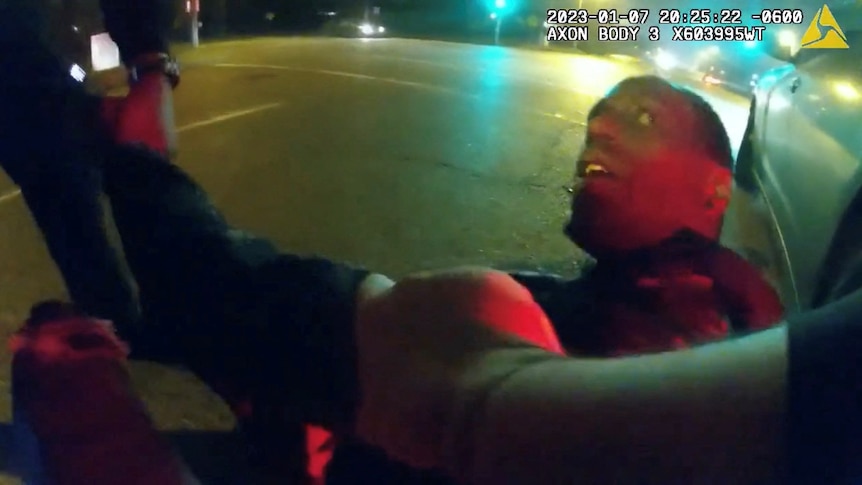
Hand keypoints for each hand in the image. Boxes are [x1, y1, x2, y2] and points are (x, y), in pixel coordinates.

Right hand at [354, 267, 562, 470]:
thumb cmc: (421, 415)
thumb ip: (374, 391)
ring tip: (479, 353)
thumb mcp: (378, 416)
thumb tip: (376, 396)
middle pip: (417, 292)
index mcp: (375, 314)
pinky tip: (507, 348)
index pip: (369, 293)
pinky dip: (499, 319)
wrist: (486, 405)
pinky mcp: (500, 286)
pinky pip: (496, 300)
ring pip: (458, 294)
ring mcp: (459, 280)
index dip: (382, 314)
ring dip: (464, 316)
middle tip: (440, 354)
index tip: (392, 336)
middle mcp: (413, 285)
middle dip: (427, 317)